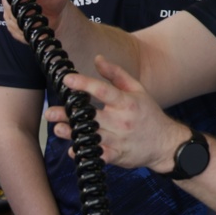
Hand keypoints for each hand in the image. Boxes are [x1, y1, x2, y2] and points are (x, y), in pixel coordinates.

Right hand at [0, 0, 70, 45]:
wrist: (57, 14)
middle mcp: (10, 0)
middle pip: (8, 7)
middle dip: (22, 10)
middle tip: (36, 8)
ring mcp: (10, 15)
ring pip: (12, 21)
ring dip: (27, 21)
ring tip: (38, 16)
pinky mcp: (13, 29)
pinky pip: (17, 33)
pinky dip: (28, 31)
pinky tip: (35, 26)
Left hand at [45, 55, 187, 173]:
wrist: (166, 143)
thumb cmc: (147, 114)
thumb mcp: (137, 90)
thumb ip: (116, 74)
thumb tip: (97, 58)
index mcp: (127, 102)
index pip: (104, 91)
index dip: (85, 84)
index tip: (67, 79)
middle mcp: (122, 120)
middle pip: (91, 116)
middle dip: (68, 114)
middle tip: (49, 111)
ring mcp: (119, 139)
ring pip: (91, 136)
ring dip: (71, 133)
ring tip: (57, 128)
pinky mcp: (117, 156)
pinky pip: (97, 156)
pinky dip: (84, 154)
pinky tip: (73, 150)